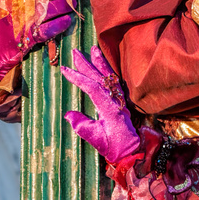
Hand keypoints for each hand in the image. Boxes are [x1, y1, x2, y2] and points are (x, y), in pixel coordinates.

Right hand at [61, 46, 139, 161]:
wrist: (133, 151)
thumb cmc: (115, 148)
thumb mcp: (96, 140)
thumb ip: (83, 126)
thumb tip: (68, 114)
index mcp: (110, 108)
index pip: (92, 88)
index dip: (78, 78)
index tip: (65, 70)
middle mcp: (116, 100)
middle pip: (100, 77)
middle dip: (86, 64)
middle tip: (75, 51)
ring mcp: (119, 99)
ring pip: (109, 76)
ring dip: (100, 62)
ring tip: (93, 48)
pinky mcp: (121, 101)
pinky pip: (114, 81)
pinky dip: (107, 70)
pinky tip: (103, 64)